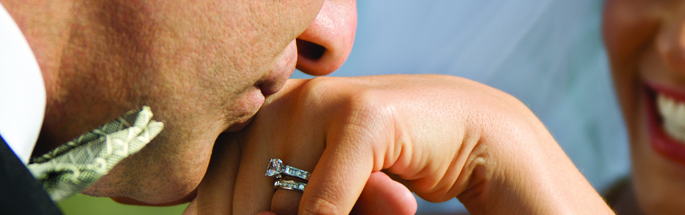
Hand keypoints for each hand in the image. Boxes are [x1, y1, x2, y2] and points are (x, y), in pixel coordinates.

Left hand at [193, 75, 611, 213]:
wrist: (469, 136)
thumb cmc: (390, 167)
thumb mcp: (325, 190)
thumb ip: (282, 203)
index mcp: (267, 114)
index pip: (215, 180)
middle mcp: (286, 101)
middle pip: (242, 194)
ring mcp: (323, 103)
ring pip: (277, 198)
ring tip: (372, 209)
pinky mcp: (363, 117)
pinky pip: (324, 200)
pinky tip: (380, 213)